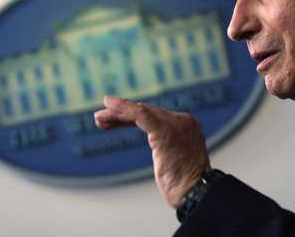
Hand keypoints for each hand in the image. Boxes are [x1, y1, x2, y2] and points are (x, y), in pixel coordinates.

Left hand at [94, 96, 210, 207]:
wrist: (195, 191)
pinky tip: (109, 104)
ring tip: (99, 118)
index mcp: (187, 125)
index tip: (113, 122)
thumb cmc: (185, 184)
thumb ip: (168, 147)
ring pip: (141, 111)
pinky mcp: (164, 130)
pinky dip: (123, 108)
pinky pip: (140, 114)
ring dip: (117, 113)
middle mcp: (182, 121)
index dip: (132, 117)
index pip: (155, 115)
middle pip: (147, 111)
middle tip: (100, 119)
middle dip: (121, 115)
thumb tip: (160, 149)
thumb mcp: (177, 160)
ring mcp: (175, 124)